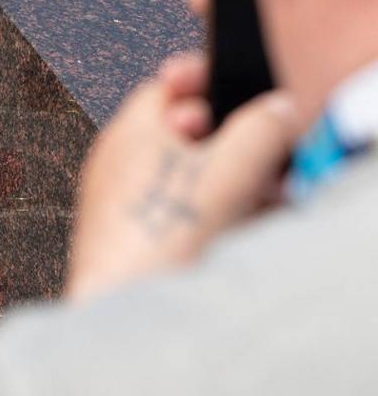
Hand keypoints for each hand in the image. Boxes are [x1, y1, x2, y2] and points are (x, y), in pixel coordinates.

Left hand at [64, 53, 298, 301]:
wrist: (126, 316)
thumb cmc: (158, 239)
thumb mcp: (229, 168)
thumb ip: (261, 127)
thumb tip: (278, 109)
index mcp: (126, 134)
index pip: (163, 87)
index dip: (203, 79)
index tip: (234, 83)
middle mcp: (116, 167)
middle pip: (184, 135)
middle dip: (233, 140)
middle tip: (264, 151)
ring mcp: (123, 209)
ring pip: (188, 179)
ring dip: (232, 182)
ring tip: (265, 196)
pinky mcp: (135, 245)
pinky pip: (181, 216)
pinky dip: (215, 216)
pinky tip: (243, 231)